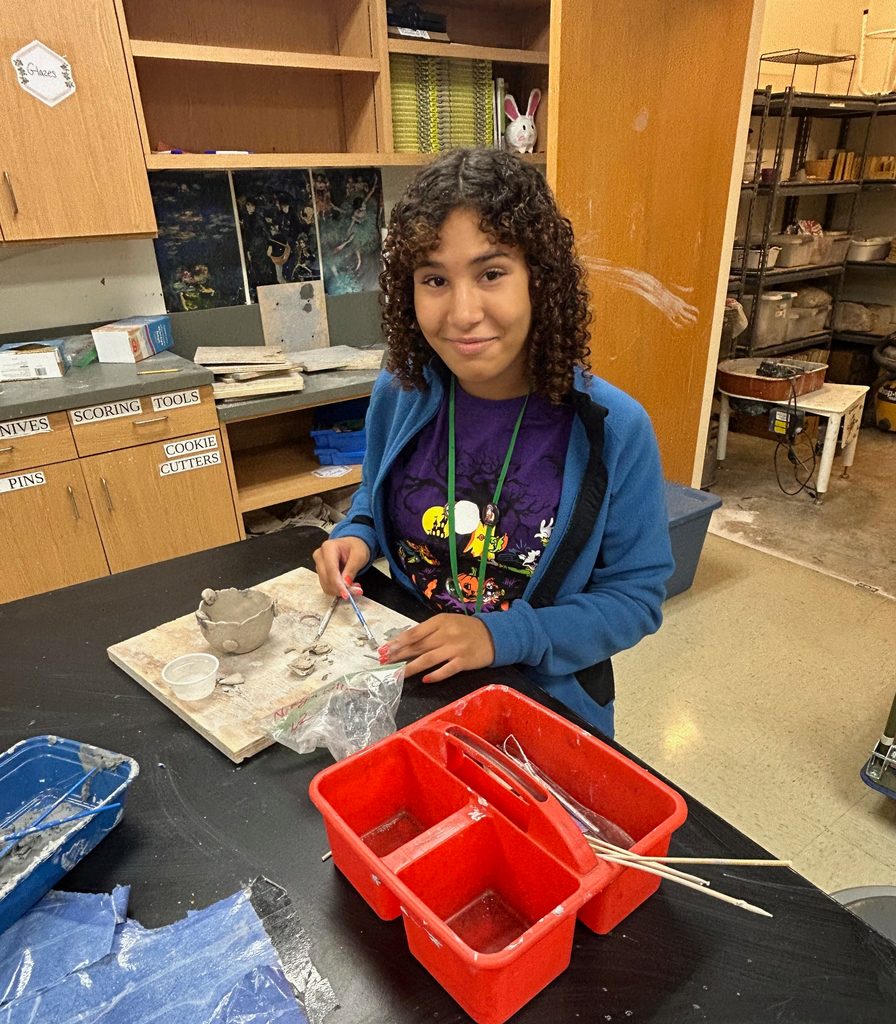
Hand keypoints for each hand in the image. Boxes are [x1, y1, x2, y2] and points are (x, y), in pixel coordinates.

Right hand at [313, 536, 369, 596]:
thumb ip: (352, 569)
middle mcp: (320, 556)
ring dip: (340, 590)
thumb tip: (346, 583)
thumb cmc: (356, 547)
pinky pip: (327, 586)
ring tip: (355, 587)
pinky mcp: (321, 573)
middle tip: (357, 591)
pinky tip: (347, 585)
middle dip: (341, 588)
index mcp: (328, 548)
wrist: (352, 545)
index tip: (346, 594)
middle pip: (327, 578)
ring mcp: (318, 565)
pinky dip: (337, 589)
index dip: (338, 584)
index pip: (330, 569)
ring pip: (326, 585)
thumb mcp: (360, 556)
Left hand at [380, 614, 494, 682]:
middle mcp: (446, 634)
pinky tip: (424, 680)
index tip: (384, 650)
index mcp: (440, 621)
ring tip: (398, 674)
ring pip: (428, 659)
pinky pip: (446, 670)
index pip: (414, 633)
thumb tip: (406, 643)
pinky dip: (434, 675)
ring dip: (411, 667)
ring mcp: (455, 648)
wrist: (494, 635)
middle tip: (384, 663)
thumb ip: (430, 631)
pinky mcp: (463, 661)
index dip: (398, 642)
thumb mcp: (447, 623)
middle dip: (399, 655)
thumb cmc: (466, 629)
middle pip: (418, 646)